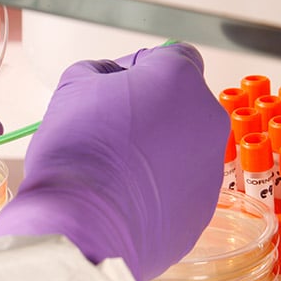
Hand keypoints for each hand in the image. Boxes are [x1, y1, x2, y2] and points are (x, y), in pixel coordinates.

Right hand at [0, 43, 229, 280]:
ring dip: (153, 152)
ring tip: (112, 172)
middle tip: (108, 132)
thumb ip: (99, 72)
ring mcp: (209, 168)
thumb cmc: (75, 150)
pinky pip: (178, 189)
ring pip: (181, 149)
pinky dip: (155, 190)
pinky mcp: (201, 210)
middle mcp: (206, 119)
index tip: (112, 89)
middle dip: (149, 112)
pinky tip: (122, 199)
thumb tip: (112, 80)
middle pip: (180, 105)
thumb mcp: (72, 88)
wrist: (81, 224)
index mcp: (178, 79)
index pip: (171, 56)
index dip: (139, 69)